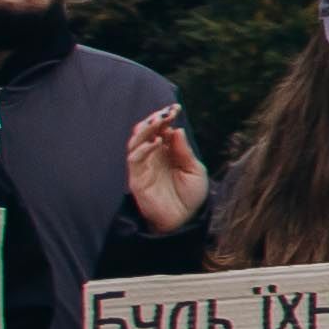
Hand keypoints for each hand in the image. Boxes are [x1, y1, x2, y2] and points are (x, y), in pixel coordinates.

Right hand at [125, 106, 209, 230]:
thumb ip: (185, 151)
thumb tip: (176, 129)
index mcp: (167, 152)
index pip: (161, 129)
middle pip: (146, 132)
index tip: (176, 108)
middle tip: (167, 112)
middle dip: (155, 119)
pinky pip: (134, 159)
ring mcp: (143, 166)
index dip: (166, 118)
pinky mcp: (136, 178)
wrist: (184, 220)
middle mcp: (153, 156)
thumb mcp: (195, 170)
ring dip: (146, 129)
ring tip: (159, 121)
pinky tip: (156, 142)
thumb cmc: (191, 196)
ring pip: (136, 141)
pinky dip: (143, 148)